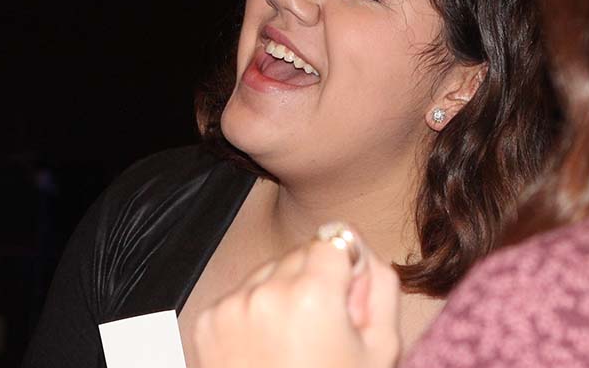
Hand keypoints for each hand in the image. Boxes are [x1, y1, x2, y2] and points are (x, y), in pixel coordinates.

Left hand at [193, 229, 400, 367]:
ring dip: (283, 295)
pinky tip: (266, 352)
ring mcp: (230, 307)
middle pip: (302, 253)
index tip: (347, 303)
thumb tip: (360, 254)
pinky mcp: (206, 323)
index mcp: (311, 293)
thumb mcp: (382, 348)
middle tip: (323, 332)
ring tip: (291, 346)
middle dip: (316, 280)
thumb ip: (381, 284)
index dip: (348, 269)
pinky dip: (255, 314)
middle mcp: (265, 291)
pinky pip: (242, 295)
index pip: (336, 237)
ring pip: (270, 271)